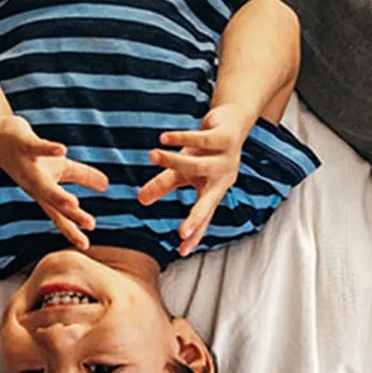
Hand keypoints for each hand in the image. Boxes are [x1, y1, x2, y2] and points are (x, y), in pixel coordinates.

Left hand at [0, 115, 108, 249]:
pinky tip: (63, 149)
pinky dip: (49, 149)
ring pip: (41, 183)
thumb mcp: (61, 166)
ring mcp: (27, 166)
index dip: (71, 230)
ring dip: (56, 194)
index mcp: (43, 192)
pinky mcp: (23, 146)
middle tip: (91, 224)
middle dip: (70, 214)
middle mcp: (34, 184)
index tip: (86, 246)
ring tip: (74, 202)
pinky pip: (36, 148)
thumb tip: (106, 185)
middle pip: (52, 202)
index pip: (59, 214)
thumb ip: (83, 177)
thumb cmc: (32, 156)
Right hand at [140, 106, 256, 256]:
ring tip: (152, 155)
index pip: (204, 217)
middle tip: (182, 232)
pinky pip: (201, 141)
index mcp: (214, 190)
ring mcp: (226, 159)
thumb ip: (164, 185)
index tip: (183, 252)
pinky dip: (180, 138)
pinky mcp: (225, 138)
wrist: (231, 120)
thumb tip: (140, 200)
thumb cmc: (206, 151)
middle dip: (196, 218)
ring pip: (197, 165)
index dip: (195, 234)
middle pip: (208, 202)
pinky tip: (163, 138)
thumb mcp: (183, 170)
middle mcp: (222, 178)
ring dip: (173, 160)